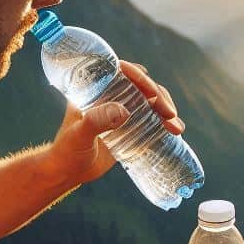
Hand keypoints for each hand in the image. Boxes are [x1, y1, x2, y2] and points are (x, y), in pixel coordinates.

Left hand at [45, 60, 185, 185]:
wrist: (68, 172)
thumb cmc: (67, 151)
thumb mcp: (79, 135)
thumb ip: (96, 121)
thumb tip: (124, 111)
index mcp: (95, 88)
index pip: (121, 72)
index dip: (139, 77)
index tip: (151, 92)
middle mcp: (111, 95)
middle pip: (142, 86)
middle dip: (160, 97)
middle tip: (169, 114)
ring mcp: (123, 111)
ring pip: (151, 102)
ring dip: (166, 110)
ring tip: (176, 127)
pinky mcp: (131, 127)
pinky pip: (153, 118)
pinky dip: (166, 123)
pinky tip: (176, 131)